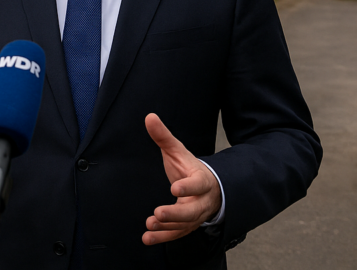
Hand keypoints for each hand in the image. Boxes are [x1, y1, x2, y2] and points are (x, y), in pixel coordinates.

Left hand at [142, 113, 221, 245]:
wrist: (209, 189)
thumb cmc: (190, 168)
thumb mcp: (178, 151)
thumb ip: (163, 136)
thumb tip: (149, 116)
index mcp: (202, 180)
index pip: (198, 184)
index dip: (188, 187)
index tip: (175, 188)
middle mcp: (201, 200)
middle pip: (192, 210)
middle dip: (176, 214)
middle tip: (158, 213)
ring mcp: (195, 216)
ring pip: (184, 225)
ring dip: (167, 227)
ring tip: (150, 226)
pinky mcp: (187, 226)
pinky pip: (176, 234)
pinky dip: (163, 237)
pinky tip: (147, 238)